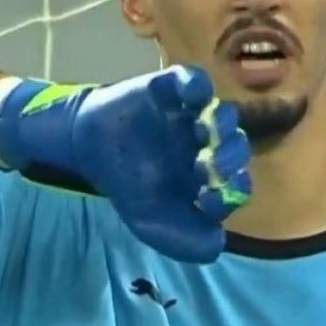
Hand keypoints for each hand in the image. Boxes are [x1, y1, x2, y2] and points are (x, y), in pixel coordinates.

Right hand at [74, 65, 250, 262]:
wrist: (89, 150)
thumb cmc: (127, 187)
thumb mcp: (153, 224)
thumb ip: (185, 241)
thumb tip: (218, 245)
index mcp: (210, 177)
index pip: (237, 182)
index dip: (232, 190)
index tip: (211, 198)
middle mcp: (209, 145)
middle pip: (236, 147)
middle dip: (229, 157)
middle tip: (210, 166)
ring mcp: (193, 116)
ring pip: (223, 114)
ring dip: (220, 124)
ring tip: (204, 132)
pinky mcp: (172, 89)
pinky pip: (193, 80)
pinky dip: (196, 85)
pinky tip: (191, 96)